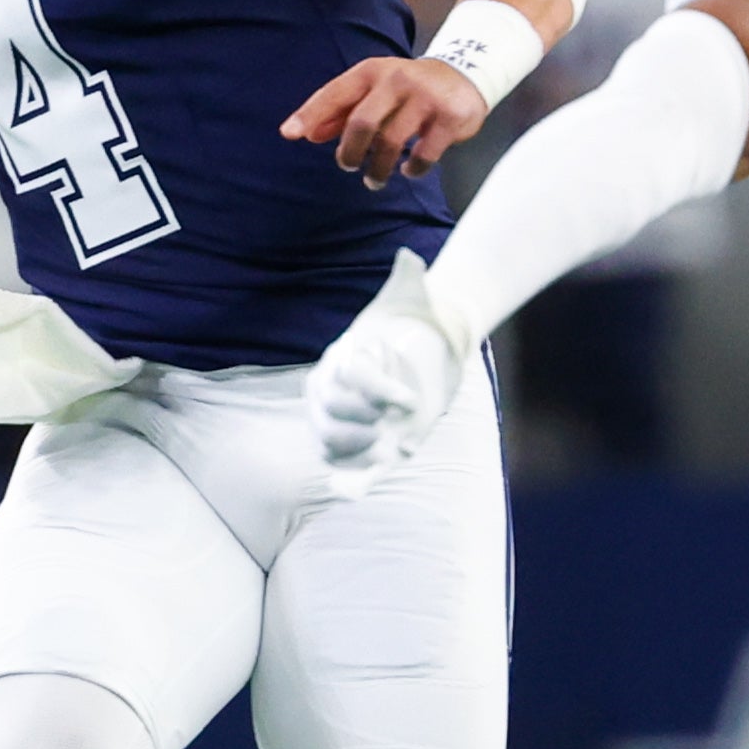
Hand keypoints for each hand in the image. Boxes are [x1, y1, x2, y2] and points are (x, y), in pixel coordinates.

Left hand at [280, 56, 485, 188]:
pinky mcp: (449, 117)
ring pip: (391, 142)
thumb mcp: (375, 89)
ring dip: (378, 169)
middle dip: (350, 152)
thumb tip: (308, 133)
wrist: (466, 72)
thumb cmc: (409, 87)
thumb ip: (343, 111)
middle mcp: (397, 80)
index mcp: (372, 71)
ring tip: (375, 179)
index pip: (335, 93)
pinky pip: (424, 154)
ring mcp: (425, 98)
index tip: (289, 134)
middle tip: (348, 166)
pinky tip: (409, 169)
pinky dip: (412, 169)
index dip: (311, 114)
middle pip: (361, 122)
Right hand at [307, 249, 472, 495]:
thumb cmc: (407, 326)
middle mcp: (331, 394)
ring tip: (389, 445)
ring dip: (357, 449)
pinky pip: (340, 469)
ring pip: (330, 443)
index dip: (378, 390)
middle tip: (396, 419)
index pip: (348, 379)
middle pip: (332, 415)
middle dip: (364, 419)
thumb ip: (408, 278)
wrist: (418, 353)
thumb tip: (410, 257)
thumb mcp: (409, 299)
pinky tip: (354, 491)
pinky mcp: (356, 448)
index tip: (410, 400)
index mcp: (341, 360)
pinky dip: (347, 483)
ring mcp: (340, 423)